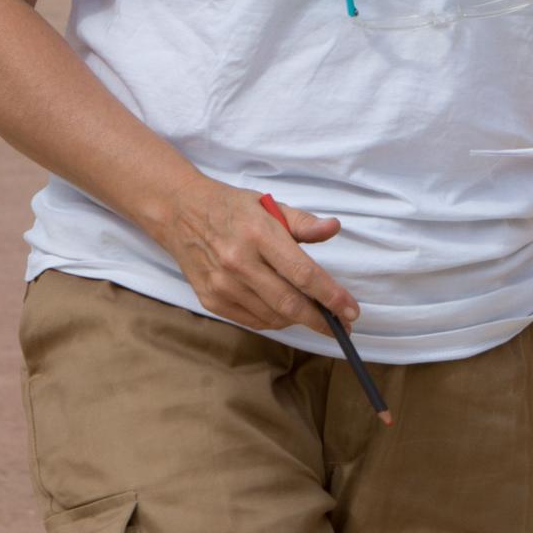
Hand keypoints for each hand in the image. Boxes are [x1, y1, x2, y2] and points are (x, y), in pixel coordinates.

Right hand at [151, 176, 360, 331]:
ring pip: (272, 316)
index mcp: (259, 234)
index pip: (303, 273)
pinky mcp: (211, 300)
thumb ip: (304, 222)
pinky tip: (286, 312)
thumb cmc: (232, 208)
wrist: (181, 213)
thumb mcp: (270, 205)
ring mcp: (222, 285)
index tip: (352, 311)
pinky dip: (275, 320)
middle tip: (343, 327)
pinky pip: (253, 320)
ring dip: (299, 320)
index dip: (331, 296)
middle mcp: (239, 263)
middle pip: (289, 303)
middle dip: (321, 320)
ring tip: (315, 314)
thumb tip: (334, 228)